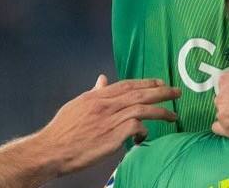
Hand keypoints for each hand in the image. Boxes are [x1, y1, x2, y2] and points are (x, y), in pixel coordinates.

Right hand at [35, 75, 178, 176]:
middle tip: (177, 92)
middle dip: (161, 92)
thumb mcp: (77, 105)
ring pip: (142, 109)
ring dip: (161, 111)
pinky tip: (145, 136)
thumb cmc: (62, 130)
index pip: (127, 85)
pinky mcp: (112, 137)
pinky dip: (144, 130)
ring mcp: (109, 120)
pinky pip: (136, 127)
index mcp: (97, 96)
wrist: (51, 149)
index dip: (146, 83)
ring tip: (174, 115)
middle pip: (139, 93)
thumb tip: (103, 80)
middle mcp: (105, 105)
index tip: (160, 83)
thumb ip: (94, 93)